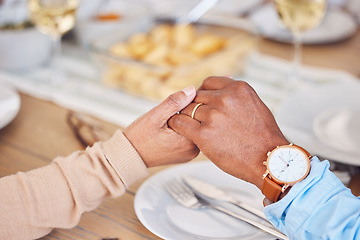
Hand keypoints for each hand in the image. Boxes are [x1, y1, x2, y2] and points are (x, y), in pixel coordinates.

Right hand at [124, 86, 199, 166]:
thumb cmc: (140, 137)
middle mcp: (194, 149)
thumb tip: (192, 90)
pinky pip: (189, 137)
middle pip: (197, 121)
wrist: (131, 155)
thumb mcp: (155, 116)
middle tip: (165, 120)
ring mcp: (191, 153)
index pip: (198, 114)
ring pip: (193, 128)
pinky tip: (168, 132)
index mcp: (189, 141)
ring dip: (183, 122)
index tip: (170, 111)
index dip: (184, 106)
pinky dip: (181, 130)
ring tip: (165, 127)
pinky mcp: (186, 154)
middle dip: (184, 114)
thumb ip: (175, 102)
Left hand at [168, 77, 288, 188]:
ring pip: (188, 109)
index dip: (203, 93)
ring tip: (190, 126)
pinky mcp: (204, 134)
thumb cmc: (264, 139)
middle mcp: (225, 98)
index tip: (202, 101)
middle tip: (197, 118)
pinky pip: (180, 122)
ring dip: (187, 117)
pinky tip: (179, 128)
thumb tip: (224, 93)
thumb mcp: (256, 106)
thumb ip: (238, 98)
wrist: (269, 161)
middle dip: (195, 107)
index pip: (209, 83)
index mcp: (238, 89)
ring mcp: (214, 115)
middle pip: (197, 96)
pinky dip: (176, 124)